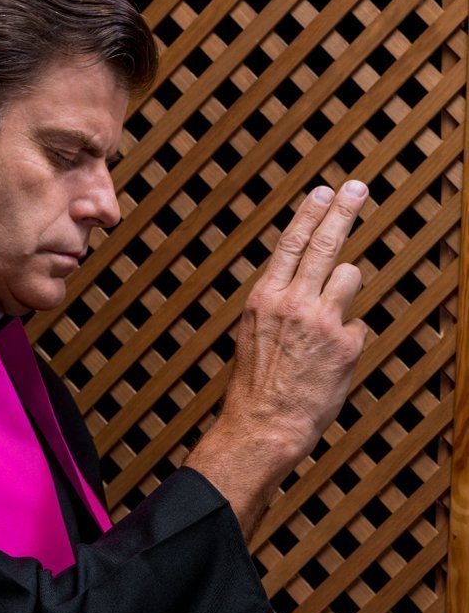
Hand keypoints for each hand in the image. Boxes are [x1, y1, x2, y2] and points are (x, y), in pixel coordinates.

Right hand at [185, 181, 367, 537]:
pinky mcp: (346, 343)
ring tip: (328, 321)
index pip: (291, 243)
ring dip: (345, 292)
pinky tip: (330, 362)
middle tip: (358, 187)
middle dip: (344, 210)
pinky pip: (358, 324)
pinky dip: (348, 339)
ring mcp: (322, 320)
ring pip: (350, 276)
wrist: (264, 426)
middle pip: (326, 242)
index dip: (309, 213)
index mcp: (263, 298)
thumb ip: (278, 303)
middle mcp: (292, 302)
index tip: (324, 191)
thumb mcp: (253, 333)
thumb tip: (306, 281)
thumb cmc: (256, 386)